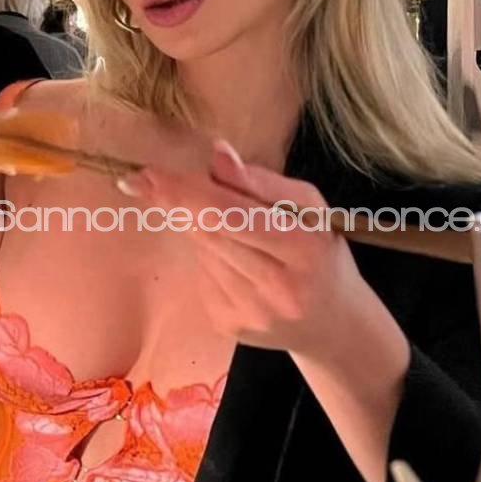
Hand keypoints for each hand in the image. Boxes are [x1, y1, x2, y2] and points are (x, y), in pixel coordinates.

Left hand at [121, 139, 368, 360]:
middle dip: (175, 202)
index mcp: (303, 247)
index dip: (184, 193)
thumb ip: (261, 182)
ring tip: (233, 232)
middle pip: (207, 231)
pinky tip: (234, 262)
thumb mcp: (308, 207)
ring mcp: (249, 312)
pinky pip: (202, 275)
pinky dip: (209, 258)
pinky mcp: (228, 326)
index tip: (147, 175)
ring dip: (201, 229)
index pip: (229, 214)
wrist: (334, 324)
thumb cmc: (320, 252)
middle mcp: (276, 287)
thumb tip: (218, 156)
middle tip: (146, 179)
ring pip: (201, 251)